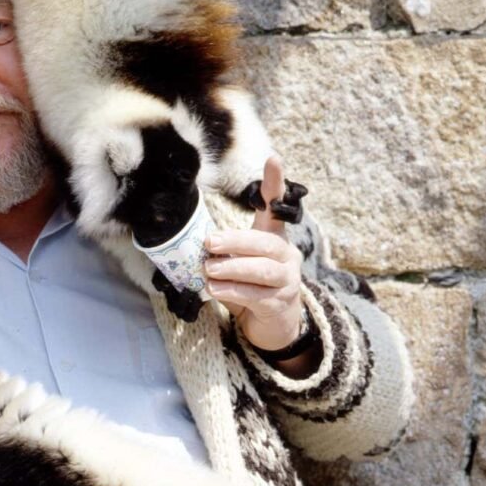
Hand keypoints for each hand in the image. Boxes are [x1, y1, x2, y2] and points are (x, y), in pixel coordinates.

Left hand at [203, 155, 302, 351]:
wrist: (273, 325)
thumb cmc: (251, 288)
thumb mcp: (239, 264)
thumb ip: (226, 251)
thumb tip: (199, 243)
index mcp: (274, 239)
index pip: (277, 207)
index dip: (275, 184)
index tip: (273, 159)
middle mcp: (286, 256)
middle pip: (265, 243)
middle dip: (236, 241)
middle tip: (210, 242)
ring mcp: (287, 281)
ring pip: (262, 270)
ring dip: (233, 268)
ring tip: (209, 269)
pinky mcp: (280, 304)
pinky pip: (256, 295)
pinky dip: (233, 291)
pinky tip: (215, 289)